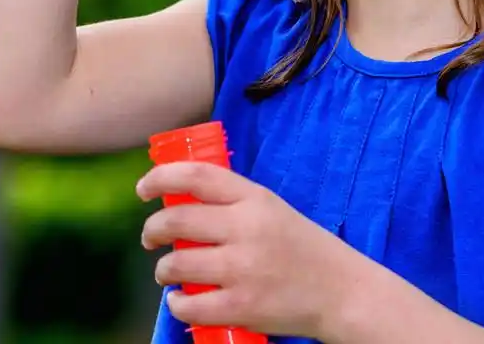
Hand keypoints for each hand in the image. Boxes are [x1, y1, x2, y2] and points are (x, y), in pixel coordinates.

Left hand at [136, 161, 351, 339]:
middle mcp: (246, 228)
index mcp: (254, 198)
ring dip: (163, 270)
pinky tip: (182, 300)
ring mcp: (242, 269)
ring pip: (176, 265)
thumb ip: (231, 201)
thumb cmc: (300, 246)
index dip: (161, 178)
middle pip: (177, 220)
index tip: (144, 188)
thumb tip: (179, 200)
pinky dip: (177, 304)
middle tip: (149, 238)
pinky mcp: (241, 306)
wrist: (339, 290)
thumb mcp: (270, 208)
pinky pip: (188, 305)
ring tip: (168, 272)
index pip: (196, 175)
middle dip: (152, 230)